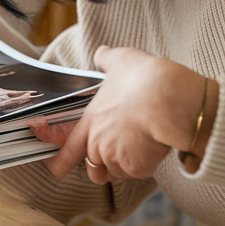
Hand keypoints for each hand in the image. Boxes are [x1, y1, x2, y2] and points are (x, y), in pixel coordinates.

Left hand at [44, 46, 210, 183]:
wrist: (169, 100)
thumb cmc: (144, 80)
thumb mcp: (121, 60)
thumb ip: (107, 59)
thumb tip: (102, 53)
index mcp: (91, 121)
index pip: (68, 149)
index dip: (60, 162)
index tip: (55, 169)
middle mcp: (98, 143)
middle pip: (94, 166)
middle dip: (104, 162)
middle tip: (120, 150)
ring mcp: (117, 158)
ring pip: (117, 172)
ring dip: (124, 164)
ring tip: (140, 146)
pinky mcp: (138, 168)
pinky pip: (138, 171)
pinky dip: (144, 165)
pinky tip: (153, 148)